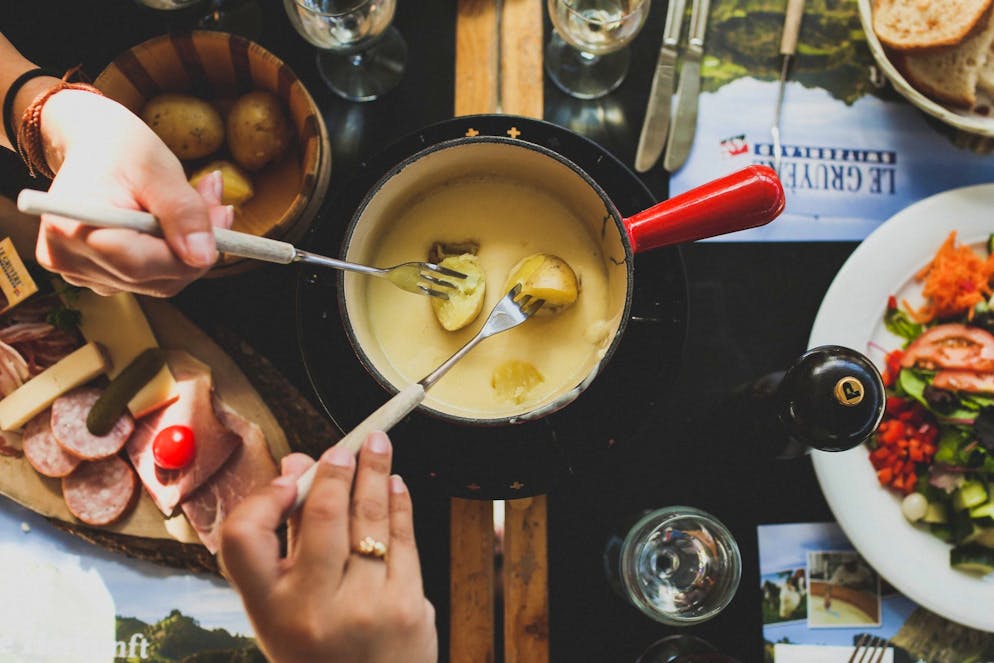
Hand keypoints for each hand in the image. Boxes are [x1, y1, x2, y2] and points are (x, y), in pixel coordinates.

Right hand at [34, 90, 232, 296]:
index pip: (141, 266)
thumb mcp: (157, 168)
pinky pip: (151, 277)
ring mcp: (81, 273)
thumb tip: (203, 257)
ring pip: (160, 281)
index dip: (190, 251)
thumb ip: (183, 212)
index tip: (222, 216)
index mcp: (70, 230)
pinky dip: (174, 253)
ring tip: (200, 201)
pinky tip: (178, 221)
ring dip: (189, 248)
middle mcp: (69, 260)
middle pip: (155, 279)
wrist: (94, 144)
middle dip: (196, 246)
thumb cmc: (119, 148)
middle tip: (218, 203)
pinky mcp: (98, 276)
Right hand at [219, 433, 437, 662]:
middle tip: (345, 447)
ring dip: (375, 473)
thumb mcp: (284, 610)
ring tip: (378, 446)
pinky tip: (395, 485)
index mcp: (269, 611)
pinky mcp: (407, 606)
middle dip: (336, 471)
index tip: (286, 479)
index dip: (261, 499)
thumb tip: (297, 466)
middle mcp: (313, 609)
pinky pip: (404, 539)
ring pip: (370, 519)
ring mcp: (365, 608)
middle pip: (322, 515)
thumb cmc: (320, 651)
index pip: (243, 538)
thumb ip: (287, 538)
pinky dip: (399, 504)